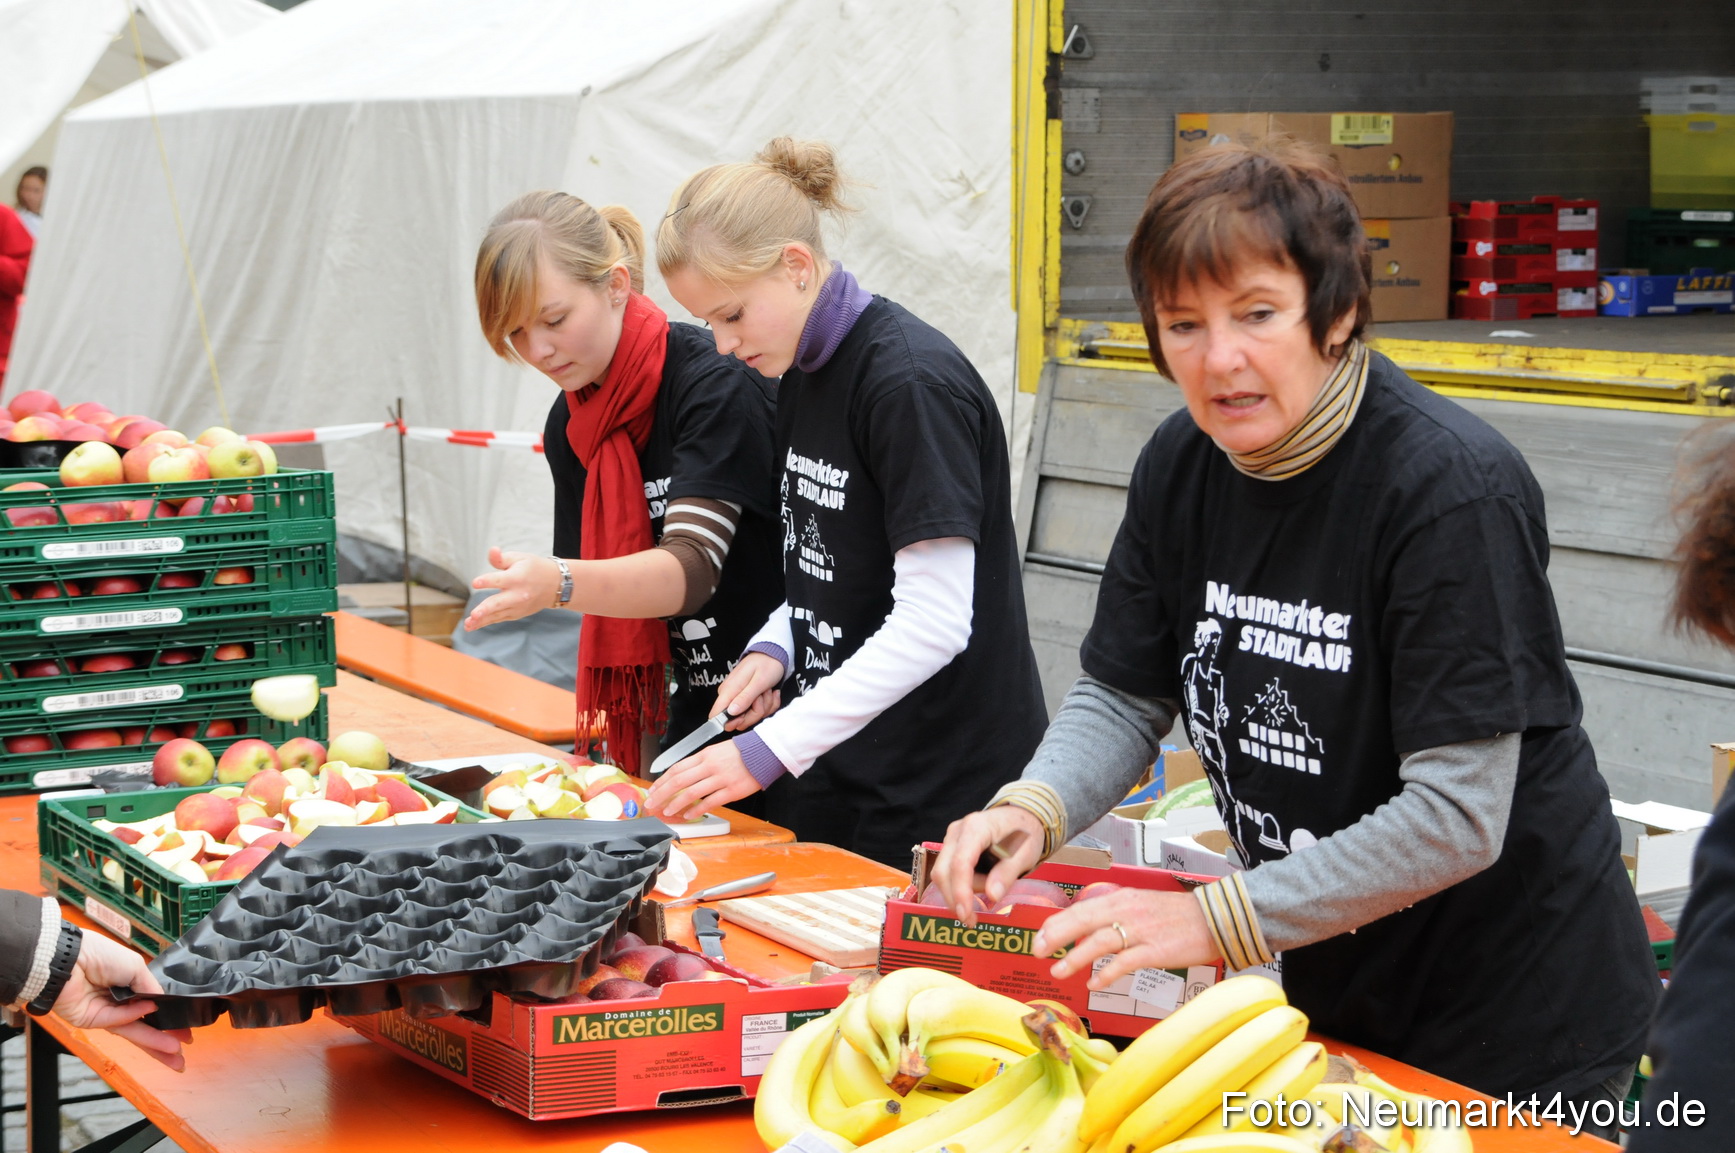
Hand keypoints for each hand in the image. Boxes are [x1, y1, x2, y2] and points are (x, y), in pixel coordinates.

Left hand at [55, 931, 189, 1069]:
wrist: (71, 959)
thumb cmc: (102, 956)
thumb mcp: (136, 966)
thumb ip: (150, 988)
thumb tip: (161, 1004)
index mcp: (130, 987)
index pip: (153, 1008)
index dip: (169, 1020)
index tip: (186, 1032)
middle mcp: (119, 1003)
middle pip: (144, 1026)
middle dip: (162, 1041)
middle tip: (180, 1056)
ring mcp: (106, 1014)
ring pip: (133, 1031)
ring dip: (153, 1041)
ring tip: (174, 1051)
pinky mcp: (93, 1022)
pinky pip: (117, 1021)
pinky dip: (133, 1016)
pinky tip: (149, 1011)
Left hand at [466, 547, 558, 629]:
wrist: (554, 585)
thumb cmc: (533, 568)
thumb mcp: (520, 558)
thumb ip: (502, 558)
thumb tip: (492, 550)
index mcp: (517, 578)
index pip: (500, 579)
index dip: (487, 581)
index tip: (475, 583)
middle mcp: (518, 595)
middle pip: (499, 603)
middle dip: (486, 609)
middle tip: (474, 614)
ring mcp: (517, 607)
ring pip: (497, 614)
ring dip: (482, 620)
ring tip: (468, 624)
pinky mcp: (516, 614)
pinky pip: (499, 618)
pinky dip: (486, 622)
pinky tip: (472, 626)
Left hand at [643, 740, 761, 819]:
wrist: (764, 752)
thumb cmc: (740, 753)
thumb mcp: (716, 751)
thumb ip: (699, 763)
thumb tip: (681, 776)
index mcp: (704, 755)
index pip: (677, 768)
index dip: (662, 781)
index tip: (653, 790)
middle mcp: (710, 766)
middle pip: (679, 781)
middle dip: (662, 794)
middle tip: (652, 803)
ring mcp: (721, 778)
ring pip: (692, 793)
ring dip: (677, 804)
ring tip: (667, 812)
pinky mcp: (732, 790)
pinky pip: (710, 802)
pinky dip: (697, 810)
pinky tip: (688, 815)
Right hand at [712, 652, 785, 729]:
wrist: (772, 655)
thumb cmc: (766, 665)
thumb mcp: (759, 681)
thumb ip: (745, 697)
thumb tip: (731, 712)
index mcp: (729, 691)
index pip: (716, 715)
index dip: (731, 722)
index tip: (745, 716)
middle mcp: (730, 696)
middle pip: (738, 721)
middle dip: (756, 712)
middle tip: (763, 695)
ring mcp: (738, 699)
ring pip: (750, 717)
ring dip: (764, 706)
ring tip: (767, 691)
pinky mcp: (745, 701)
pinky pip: (757, 712)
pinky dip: (767, 704)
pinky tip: (769, 692)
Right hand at [931, 806, 1045, 926]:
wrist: (1021, 817)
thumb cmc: (1024, 833)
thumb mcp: (1025, 854)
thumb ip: (1007, 873)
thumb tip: (992, 896)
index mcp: (976, 828)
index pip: (960, 863)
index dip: (960, 891)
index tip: (966, 914)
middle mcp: (957, 831)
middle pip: (944, 871)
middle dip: (956, 898)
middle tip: (972, 920)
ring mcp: (951, 838)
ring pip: (943, 873)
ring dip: (960, 892)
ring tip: (987, 894)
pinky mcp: (951, 847)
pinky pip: (948, 872)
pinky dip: (960, 887)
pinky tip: (976, 892)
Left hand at [1032, 888, 1220, 988]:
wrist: (1213, 918)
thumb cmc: (1174, 914)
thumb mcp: (1139, 904)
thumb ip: (1113, 913)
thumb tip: (1086, 928)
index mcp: (1120, 898)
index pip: (1079, 909)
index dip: (1056, 924)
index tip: (1039, 938)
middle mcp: (1126, 910)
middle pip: (1082, 921)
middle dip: (1055, 937)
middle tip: (1037, 953)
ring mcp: (1140, 931)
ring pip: (1099, 942)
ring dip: (1075, 958)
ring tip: (1058, 972)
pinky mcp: (1155, 950)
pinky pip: (1124, 963)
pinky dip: (1106, 973)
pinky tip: (1093, 984)